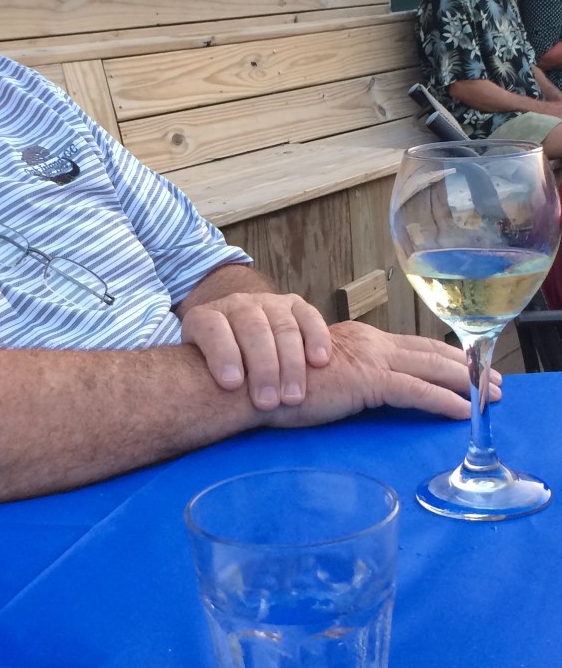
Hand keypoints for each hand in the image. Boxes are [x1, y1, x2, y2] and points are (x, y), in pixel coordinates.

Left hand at [180, 291, 331, 409]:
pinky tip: (319, 362)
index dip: (222, 353)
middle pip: (252, 328)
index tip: (232, 384)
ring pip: (283, 326)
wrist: (239, 341)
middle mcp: (236, 305)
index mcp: (205, 318)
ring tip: (292, 397)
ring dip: (290, 363)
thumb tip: (195, 408)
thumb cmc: (219, 370)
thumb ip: (199, 381)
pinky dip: (316, 337)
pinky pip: (309, 316)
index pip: (211, 327)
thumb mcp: (200, 371)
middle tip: (268, 402)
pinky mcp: (295, 305)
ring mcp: (267, 303)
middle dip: (262, 367)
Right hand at [263, 320, 500, 426]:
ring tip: (492, 394)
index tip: (468, 367)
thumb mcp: (318, 372)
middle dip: (466, 366)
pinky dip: (443, 399)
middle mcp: (368, 341)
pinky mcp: (366, 378)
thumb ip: (342, 372)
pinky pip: (415, 390)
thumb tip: (358, 386)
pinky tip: (462, 410)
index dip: (442, 356)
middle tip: (498, 380)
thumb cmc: (274, 381)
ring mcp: (368, 358)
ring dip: (465, 381)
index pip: (410, 345)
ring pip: (430, 366)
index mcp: (358, 339)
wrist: (251, 380)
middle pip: (428, 351)